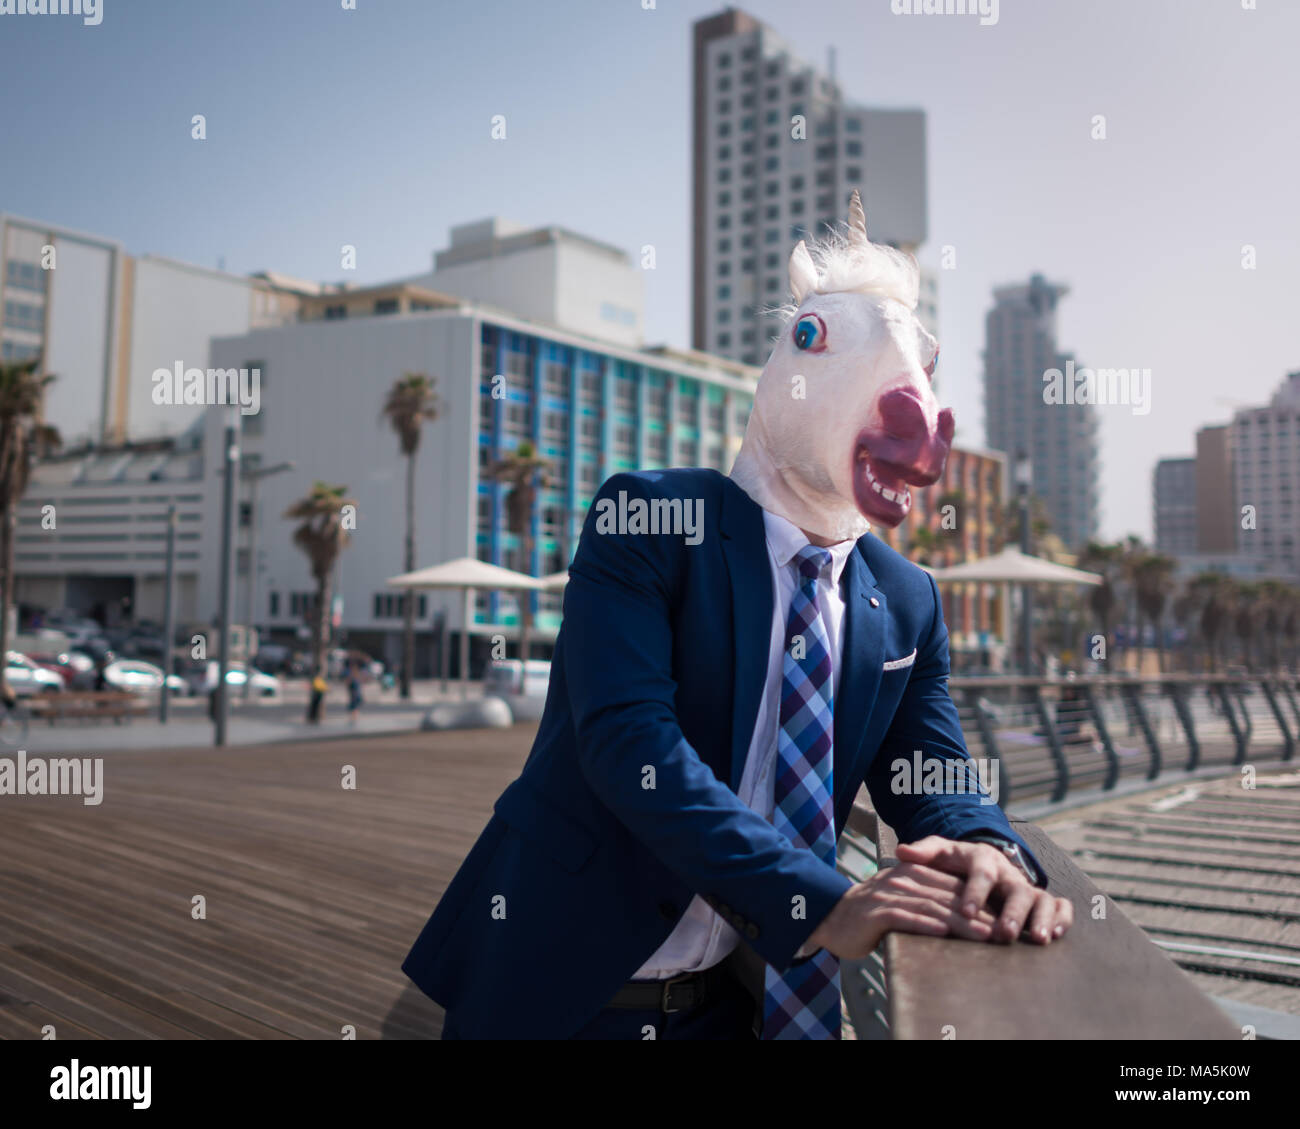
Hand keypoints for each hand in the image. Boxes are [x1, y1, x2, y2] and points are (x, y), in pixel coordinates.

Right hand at [804, 861, 999, 960]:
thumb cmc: (870, 914)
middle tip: (1002, 931)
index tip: (1002, 919)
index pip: (951, 885)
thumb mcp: (901, 900)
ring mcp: (888, 894)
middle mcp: (902, 878)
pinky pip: (905, 917)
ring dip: (960, 922)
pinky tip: (943, 932)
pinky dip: (925, 924)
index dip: (978, 902)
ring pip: (931, 907)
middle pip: (947, 897)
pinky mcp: (876, 912)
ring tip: (983, 936)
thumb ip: (926, 901)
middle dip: (978, 915)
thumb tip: (963, 917)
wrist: (829, 917)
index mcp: (912, 871)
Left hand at [894, 835, 1072, 944]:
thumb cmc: (955, 861)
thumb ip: (924, 851)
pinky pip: (1060, 906)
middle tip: (1005, 933)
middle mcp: (1008, 872)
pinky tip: (1056, 936)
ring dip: (1042, 917)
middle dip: (1013, 911)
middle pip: (1017, 888)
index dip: (975, 891)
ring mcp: (1027, 886)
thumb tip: (903, 852)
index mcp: (983, 858)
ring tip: (1039, 939)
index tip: (966, 911)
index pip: (981, 872)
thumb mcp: (939, 852)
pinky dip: (1062, 918)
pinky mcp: (1039, 900)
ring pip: (1043, 898)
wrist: (979, 861)